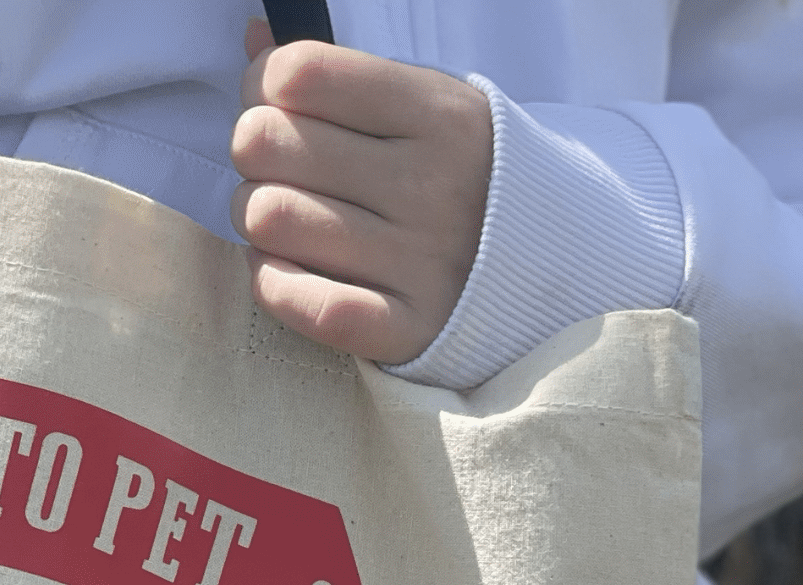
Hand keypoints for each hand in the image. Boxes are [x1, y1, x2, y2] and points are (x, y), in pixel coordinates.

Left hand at [232, 18, 491, 363]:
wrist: (548, 267)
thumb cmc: (461, 177)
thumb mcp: (424, 104)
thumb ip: (340, 74)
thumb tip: (255, 38)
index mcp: (437, 113)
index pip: (300, 73)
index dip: (261, 86)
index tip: (275, 106)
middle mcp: (430, 184)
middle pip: (267, 144)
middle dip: (254, 155)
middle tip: (280, 171)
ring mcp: (420, 262)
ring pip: (268, 218)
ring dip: (257, 220)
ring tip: (284, 222)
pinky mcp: (407, 329)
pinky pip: (304, 303)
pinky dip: (274, 283)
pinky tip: (285, 270)